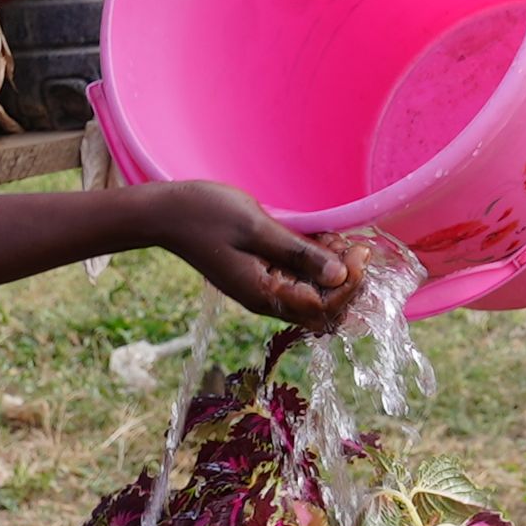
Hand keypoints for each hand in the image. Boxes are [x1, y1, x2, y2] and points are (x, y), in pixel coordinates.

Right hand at [147, 180, 360, 328]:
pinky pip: (301, 282)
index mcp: (265, 295)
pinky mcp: (263, 277)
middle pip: (325, 312)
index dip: (350, 284)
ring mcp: (265, 290)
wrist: (166, 213)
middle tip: (352, 245)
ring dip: (334, 274)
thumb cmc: (206, 214)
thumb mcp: (257, 227)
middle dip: (348, 284)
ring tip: (335, 237)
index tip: (359, 250)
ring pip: (316, 299)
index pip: (325, 308)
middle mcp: (268, 300)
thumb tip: (340, 276)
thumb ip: (299, 252)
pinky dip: (318, 265)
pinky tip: (321, 237)